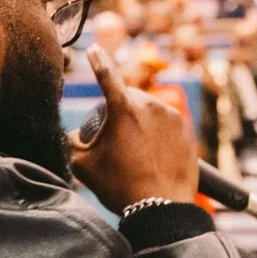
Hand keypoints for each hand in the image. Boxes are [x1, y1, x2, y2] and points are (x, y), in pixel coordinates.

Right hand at [69, 46, 199, 210]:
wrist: (161, 209)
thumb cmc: (120, 187)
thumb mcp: (84, 166)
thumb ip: (70, 143)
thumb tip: (69, 133)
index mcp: (123, 110)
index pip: (106, 75)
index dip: (98, 60)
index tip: (94, 48)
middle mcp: (150, 106)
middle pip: (128, 98)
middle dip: (119, 112)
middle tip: (115, 141)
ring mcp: (172, 117)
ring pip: (149, 111)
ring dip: (140, 123)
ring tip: (135, 153)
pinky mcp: (186, 130)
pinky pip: (166, 125)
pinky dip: (158, 135)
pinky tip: (153, 155)